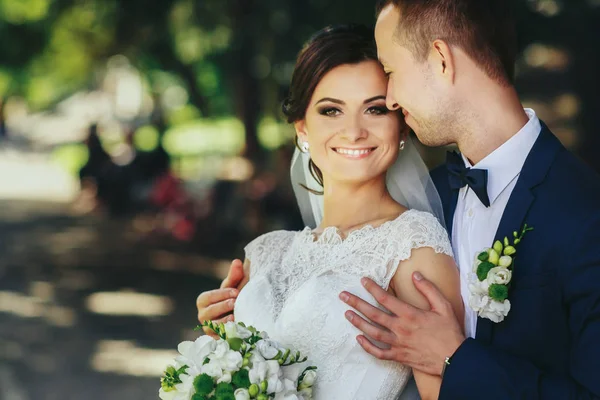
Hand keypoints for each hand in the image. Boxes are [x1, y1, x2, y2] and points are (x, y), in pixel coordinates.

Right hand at [196, 259, 244, 337]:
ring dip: (224, 322)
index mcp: (203, 301)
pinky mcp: (216, 340)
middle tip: (235, 302)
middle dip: (222, 307)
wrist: (239, 315)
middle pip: (209, 312)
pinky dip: (227, 334)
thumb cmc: (233, 297)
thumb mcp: (233, 286)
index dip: (221, 295)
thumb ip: (235, 275)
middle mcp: (202, 316)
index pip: (208, 297)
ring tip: (235, 317)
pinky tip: (236, 330)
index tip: (236, 291)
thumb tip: (237, 261)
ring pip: (213, 327)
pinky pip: (219, 338)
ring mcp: (208, 329)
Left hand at [339, 272, 464, 375]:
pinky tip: (359, 339)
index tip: (363, 281)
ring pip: (372, 332)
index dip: (372, 288)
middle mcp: (400, 328)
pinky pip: (379, 353)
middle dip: (356, 303)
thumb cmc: (449, 332)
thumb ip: (428, 289)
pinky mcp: (399, 356)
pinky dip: (367, 347)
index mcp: (409, 314)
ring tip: (347, 314)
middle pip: (373, 314)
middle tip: (343, 296)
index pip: (385, 298)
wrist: (454, 358)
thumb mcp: (443, 306)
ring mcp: (398, 343)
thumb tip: (416, 275)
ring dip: (358, 322)